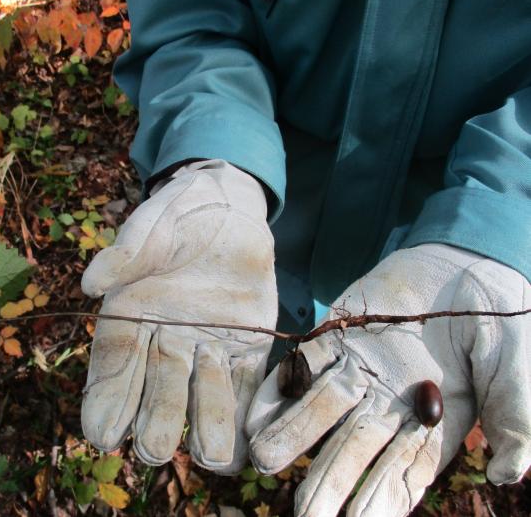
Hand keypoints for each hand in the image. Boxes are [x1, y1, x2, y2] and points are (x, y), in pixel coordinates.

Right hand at [81, 159, 277, 472]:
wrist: (226, 206)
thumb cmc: (177, 213)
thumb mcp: (151, 225)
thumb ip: (126, 253)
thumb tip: (91, 285)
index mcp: (131, 316)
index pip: (112, 364)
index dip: (104, 400)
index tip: (100, 435)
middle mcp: (166, 340)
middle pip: (157, 389)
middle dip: (155, 420)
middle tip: (153, 449)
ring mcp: (208, 346)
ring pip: (203, 393)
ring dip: (205, 424)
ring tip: (210, 456)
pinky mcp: (248, 344)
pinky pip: (246, 383)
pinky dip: (245, 411)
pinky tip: (245, 444)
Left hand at [247, 244, 530, 515]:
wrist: (465, 270)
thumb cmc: (502, 324)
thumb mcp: (517, 371)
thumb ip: (515, 420)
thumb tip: (508, 475)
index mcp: (431, 427)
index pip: (402, 473)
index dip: (380, 499)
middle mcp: (387, 408)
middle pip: (353, 450)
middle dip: (329, 479)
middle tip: (305, 511)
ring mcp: (358, 374)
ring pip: (320, 410)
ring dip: (293, 434)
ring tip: (265, 459)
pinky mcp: (335, 340)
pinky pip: (304, 364)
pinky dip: (281, 388)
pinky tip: (257, 411)